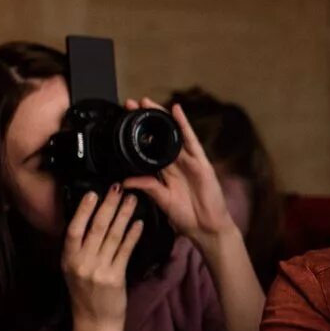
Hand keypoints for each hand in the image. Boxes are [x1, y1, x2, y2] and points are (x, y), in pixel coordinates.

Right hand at [62, 186, 142, 326]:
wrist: (95, 321)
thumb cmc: (85, 293)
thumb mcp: (73, 269)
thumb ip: (78, 248)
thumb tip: (88, 218)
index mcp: (68, 259)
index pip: (73, 229)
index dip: (83, 210)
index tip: (93, 192)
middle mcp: (81, 263)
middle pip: (96, 228)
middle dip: (108, 206)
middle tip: (118, 188)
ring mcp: (98, 270)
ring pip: (113, 236)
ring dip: (124, 215)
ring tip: (132, 199)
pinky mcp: (115, 277)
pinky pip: (125, 251)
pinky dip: (133, 235)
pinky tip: (140, 223)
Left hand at [122, 100, 234, 243]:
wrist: (207, 228)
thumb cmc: (187, 216)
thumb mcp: (161, 200)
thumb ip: (146, 187)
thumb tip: (124, 181)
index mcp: (165, 172)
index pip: (147, 148)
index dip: (136, 134)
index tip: (122, 122)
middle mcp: (176, 163)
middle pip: (158, 135)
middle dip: (144, 119)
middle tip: (129, 104)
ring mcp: (189, 161)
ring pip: (172, 133)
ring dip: (160, 116)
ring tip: (146, 102)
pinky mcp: (200, 162)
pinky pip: (191, 140)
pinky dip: (183, 124)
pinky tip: (176, 111)